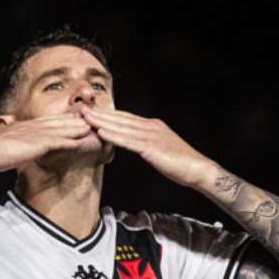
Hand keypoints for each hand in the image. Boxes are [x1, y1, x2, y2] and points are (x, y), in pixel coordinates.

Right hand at [0, 113, 92, 171]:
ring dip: (76, 129)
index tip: (69, 118)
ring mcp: (36, 134)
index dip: (58, 120)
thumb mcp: (3, 143)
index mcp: (23, 126)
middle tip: (86, 119)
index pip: (45, 121)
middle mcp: (31, 127)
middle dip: (72, 121)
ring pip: (61, 130)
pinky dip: (71, 140)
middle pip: (56, 122)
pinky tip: (81, 141)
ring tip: (89, 128)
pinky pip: (60, 141)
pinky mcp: (39, 143)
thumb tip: (14, 146)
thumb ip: (13, 142)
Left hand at [80, 105, 218, 187]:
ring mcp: (151, 136)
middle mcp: (150, 126)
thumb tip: (132, 144)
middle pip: (120, 118)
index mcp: (152, 125)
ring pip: (121, 127)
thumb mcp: (160, 149)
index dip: (107, 114)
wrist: (198, 169)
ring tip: (85, 118)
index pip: (125, 117)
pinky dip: (113, 136)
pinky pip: (128, 141)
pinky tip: (101, 132)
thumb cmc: (180, 163)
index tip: (91, 111)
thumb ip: (145, 144)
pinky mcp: (151, 148)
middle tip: (81, 109)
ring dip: (102, 122)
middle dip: (100, 114)